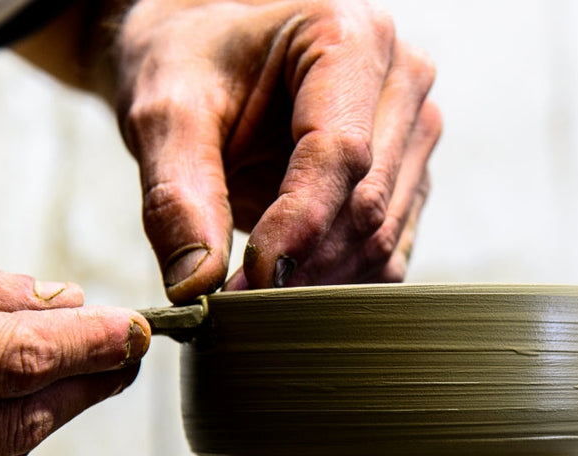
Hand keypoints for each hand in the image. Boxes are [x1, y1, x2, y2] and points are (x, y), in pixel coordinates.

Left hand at [111, 0, 441, 299]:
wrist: (205, 58)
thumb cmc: (189, 66)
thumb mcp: (163, 112)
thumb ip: (176, 194)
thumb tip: (197, 285)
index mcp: (349, 34)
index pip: (341, 151)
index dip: (299, 225)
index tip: (249, 280)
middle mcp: (400, 77)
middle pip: (368, 201)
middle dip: (303, 262)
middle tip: (237, 299)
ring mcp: (413, 130)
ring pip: (384, 235)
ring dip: (319, 278)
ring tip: (252, 289)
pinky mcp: (409, 177)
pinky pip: (389, 251)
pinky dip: (337, 279)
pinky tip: (287, 279)